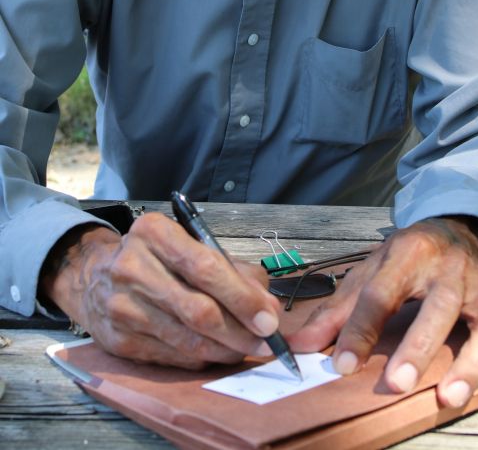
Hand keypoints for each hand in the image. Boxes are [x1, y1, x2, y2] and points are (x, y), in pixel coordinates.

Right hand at [40, 213, 279, 368]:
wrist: (93, 277)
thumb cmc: (155, 258)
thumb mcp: (188, 244)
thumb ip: (230, 269)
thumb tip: (268, 306)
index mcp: (154, 232)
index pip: (205, 267)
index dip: (242, 297)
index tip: (269, 317)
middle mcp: (133, 266)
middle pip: (198, 309)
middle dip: (240, 330)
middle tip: (267, 341)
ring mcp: (122, 306)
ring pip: (187, 338)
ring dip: (226, 349)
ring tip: (248, 348)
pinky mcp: (118, 340)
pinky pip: (172, 356)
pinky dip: (202, 358)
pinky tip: (218, 353)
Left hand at [288, 216, 477, 407]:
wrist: (456, 230)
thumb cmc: (409, 256)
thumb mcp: (372, 270)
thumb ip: (339, 309)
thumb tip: (302, 344)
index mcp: (408, 254)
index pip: (380, 293)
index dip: (360, 329)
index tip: (342, 364)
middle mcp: (447, 268)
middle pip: (436, 306)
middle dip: (417, 345)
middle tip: (396, 382)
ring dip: (467, 361)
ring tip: (447, 397)